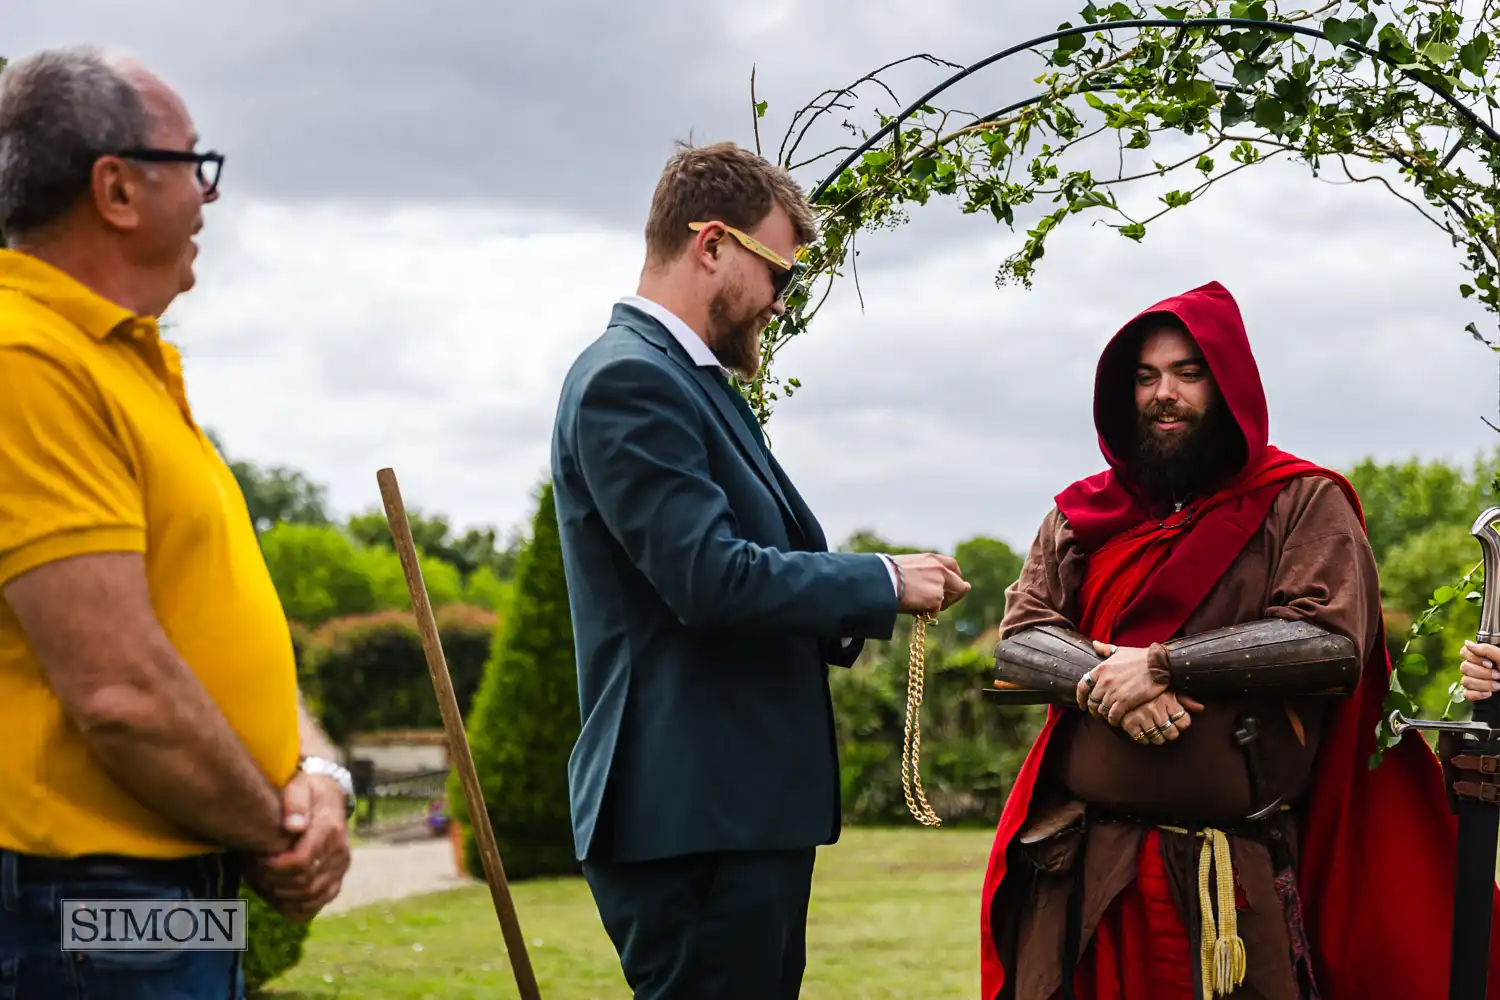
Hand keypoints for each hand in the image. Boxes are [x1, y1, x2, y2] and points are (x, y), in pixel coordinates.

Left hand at [245, 771, 350, 921]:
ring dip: (284, 896)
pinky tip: (280, 898)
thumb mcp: (301, 787)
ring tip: (263, 883)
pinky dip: (299, 907)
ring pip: (312, 896)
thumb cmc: (309, 791)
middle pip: (305, 883)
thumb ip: (296, 803)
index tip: (256, 860)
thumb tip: (294, 827)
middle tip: (254, 872)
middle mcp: (340, 853)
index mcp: (330, 831)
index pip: (302, 862)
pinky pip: (320, 902)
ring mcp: (340, 868)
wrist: (329, 797)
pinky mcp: (337, 878)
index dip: (275, 867)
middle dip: (275, 882)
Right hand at [893, 554, 969, 613]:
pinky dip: (926, 614)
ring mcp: (939, 584)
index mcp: (931, 558)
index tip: (955, 583)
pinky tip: (913, 609)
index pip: (952, 565)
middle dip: (954, 597)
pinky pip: (935, 611)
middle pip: (959, 585)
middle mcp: (940, 569)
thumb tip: (928, 591)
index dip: (956, 576)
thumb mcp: (907, 567)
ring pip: (946, 601)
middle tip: (944, 605)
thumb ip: (923, 574)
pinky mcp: (936, 598)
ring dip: (936, 607)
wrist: (881, 580)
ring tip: (918, 606)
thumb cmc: (886, 574)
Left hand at [1077, 641, 1167, 724]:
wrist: (1160, 665)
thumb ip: (1105, 649)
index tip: (1082, 704)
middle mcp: (1104, 681)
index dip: (1080, 698)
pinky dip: (1113, 720)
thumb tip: (1094, 644)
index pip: (1082, 686)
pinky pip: (1113, 715)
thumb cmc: (1141, 657)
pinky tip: (1117, 720)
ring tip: (1109, 716)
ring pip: (1102, 709)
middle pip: (1092, 701)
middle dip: (1093, 708)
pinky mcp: (1125, 701)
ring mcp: (1114, 692)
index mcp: (1101, 669)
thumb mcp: (1121, 651)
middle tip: (1098, 713)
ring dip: (1104, 714)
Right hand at [1117, 691, 1204, 745]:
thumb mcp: (1167, 687)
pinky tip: (1144, 732)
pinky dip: (1143, 739)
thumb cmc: (1148, 683)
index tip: (1178, 723)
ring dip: (1158, 738)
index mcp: (1167, 699)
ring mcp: (1141, 715)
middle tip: (1167, 731)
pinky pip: (1140, 738)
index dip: (1183, 724)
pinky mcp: (1128, 721)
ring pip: (1157, 738)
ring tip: (1156, 732)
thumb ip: (1184, 699)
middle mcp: (1155, 708)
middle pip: (1172, 733)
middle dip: (1171, 734)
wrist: (1122, 677)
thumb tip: (1201, 708)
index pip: (1184, 722)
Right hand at [1458, 641, 1499, 700]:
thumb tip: (1467, 643)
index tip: (1490, 664)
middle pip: (1464, 667)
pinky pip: (1466, 694)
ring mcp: (1471, 680)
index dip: (1474, 658)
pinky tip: (1488, 694)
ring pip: (1465, 681)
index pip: (1464, 652)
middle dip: (1483, 673)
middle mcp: (1472, 667)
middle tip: (1498, 675)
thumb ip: (1486, 649)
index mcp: (1479, 657)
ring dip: (1483, 684)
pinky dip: (1477, 694)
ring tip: (1497, 686)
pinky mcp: (1472, 693)